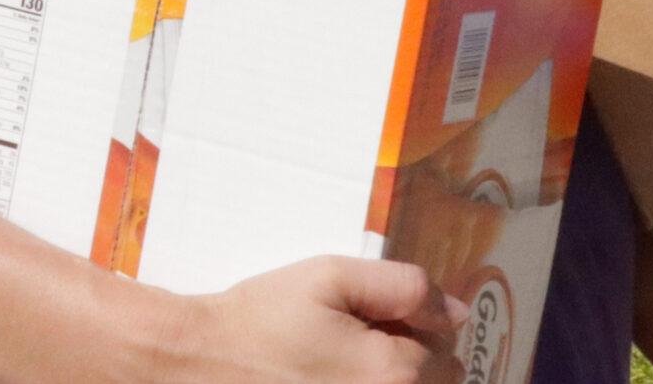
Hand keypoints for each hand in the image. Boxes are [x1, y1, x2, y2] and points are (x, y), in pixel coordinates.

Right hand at [171, 256, 467, 383]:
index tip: (377, 317)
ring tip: (340, 364)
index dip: (416, 324)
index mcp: (395, 374)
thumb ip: (404, 288)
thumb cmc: (263, 318)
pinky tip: (328, 377)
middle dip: (409, 359)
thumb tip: (455, 311)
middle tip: (357, 339)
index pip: (446, 350)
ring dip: (389, 378)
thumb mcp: (332, 277)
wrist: (197, 364)